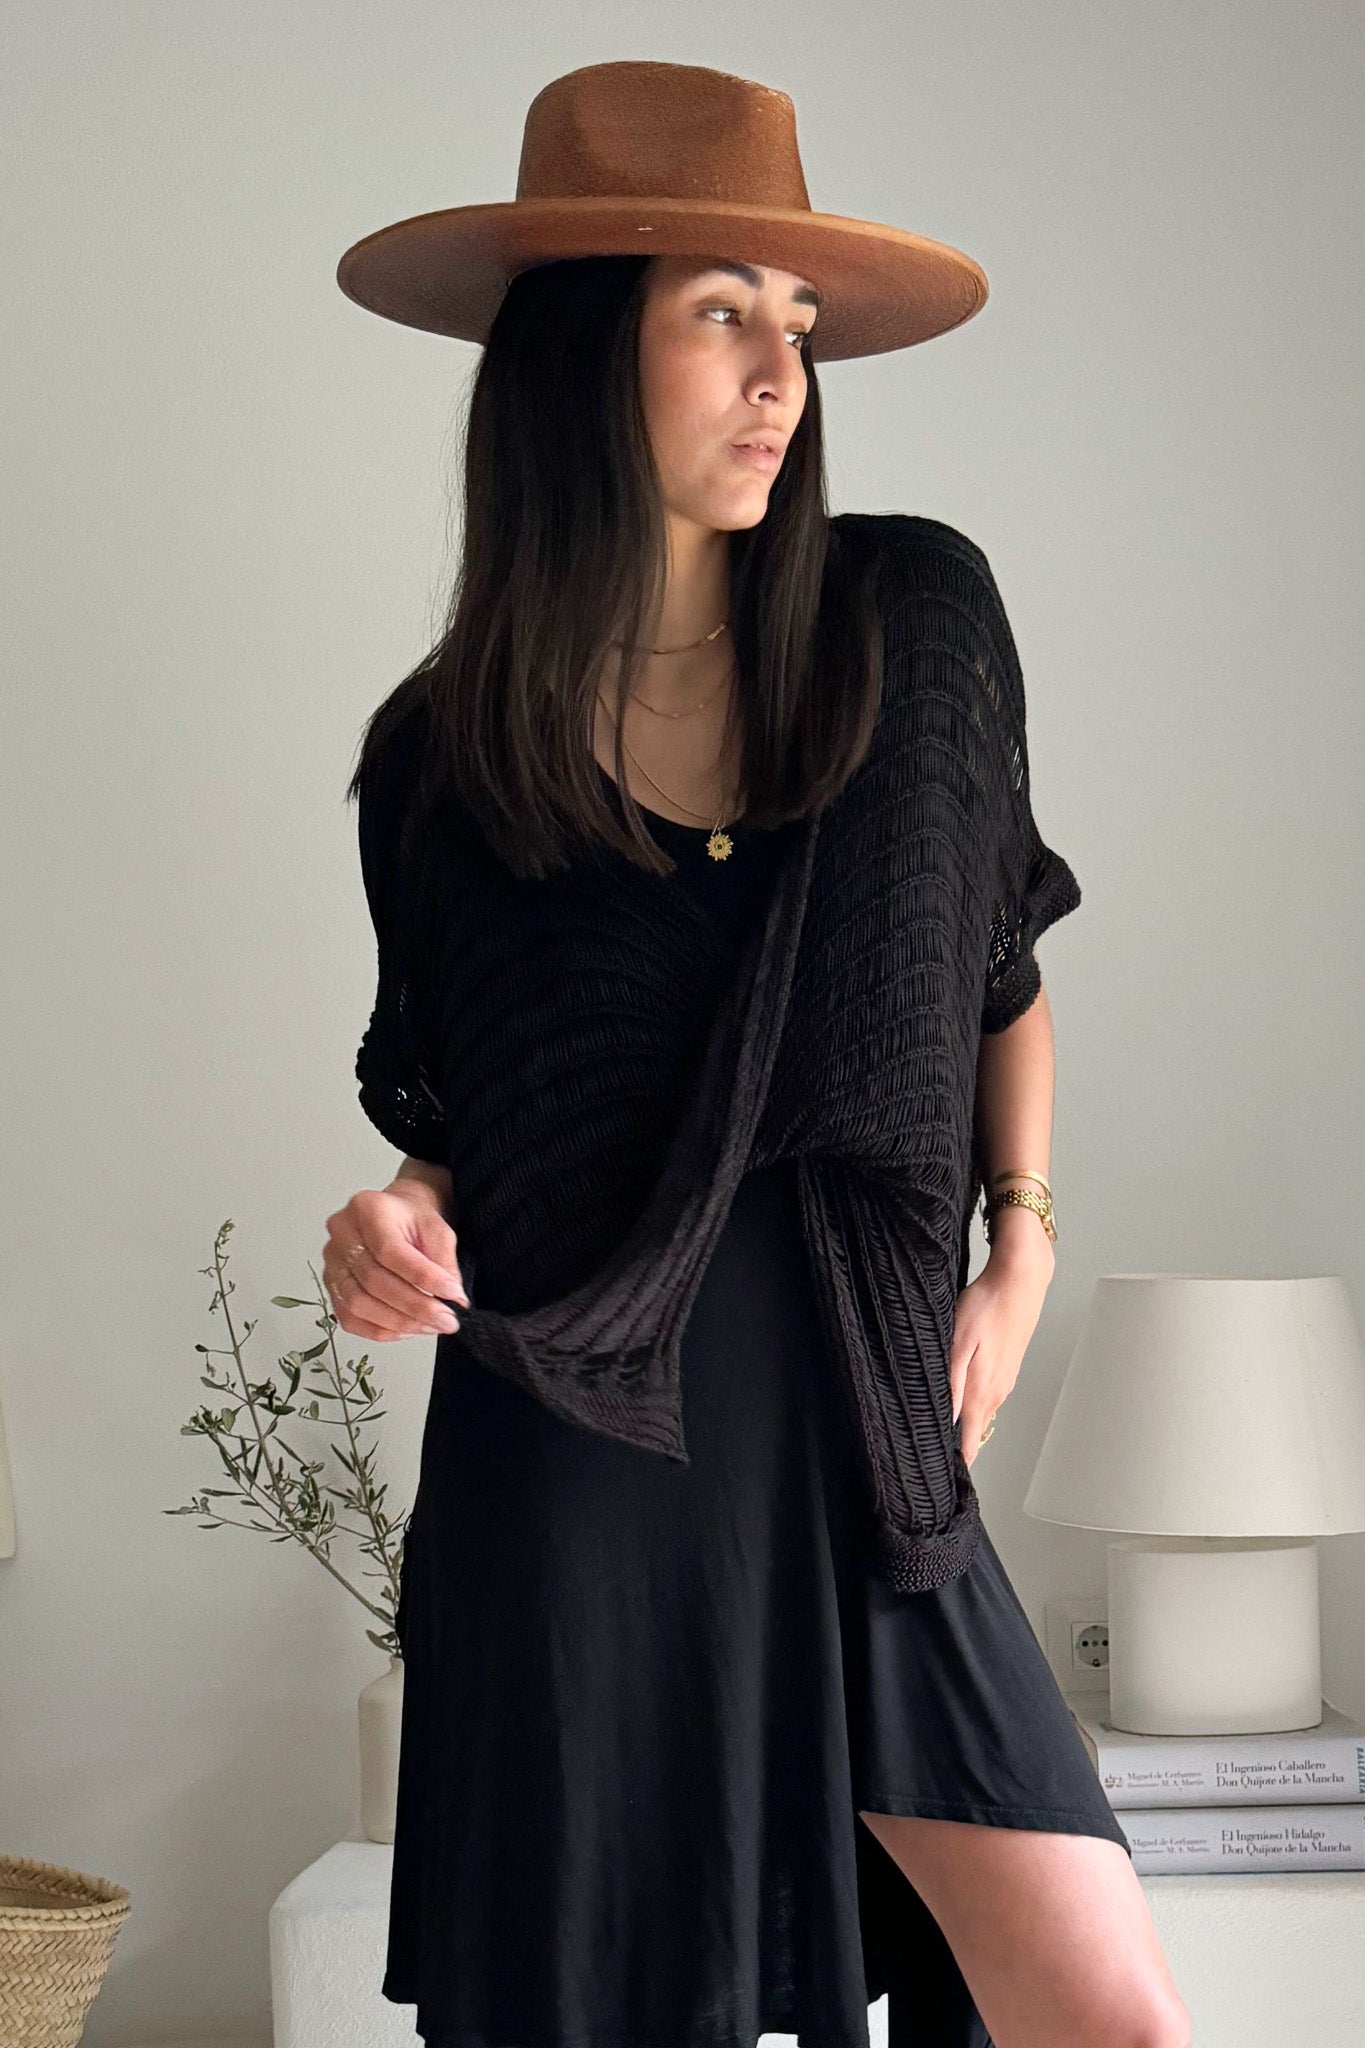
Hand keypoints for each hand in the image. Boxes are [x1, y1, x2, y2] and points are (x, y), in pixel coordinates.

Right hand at [322, 1180, 469, 1342]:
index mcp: (367, 1208)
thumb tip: (452, 1297)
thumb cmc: (411, 1220)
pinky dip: (379, 1330)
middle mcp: (342, 1233)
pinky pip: (349, 1318)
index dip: (423, 1277)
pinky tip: (406, 1329)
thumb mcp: (437, 1229)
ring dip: (398, 1322)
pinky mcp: (331, 1285)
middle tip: (445, 1319)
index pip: (390, 1250)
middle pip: (373, 1280)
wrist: (394, 1217)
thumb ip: (444, 1261)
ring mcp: (331, 1261)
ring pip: (358, 1303)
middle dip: (415, 1306)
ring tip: (430, 1326)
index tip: (452, 1294)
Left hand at [949, 1228, 1053, 1466]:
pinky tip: (961, 1402)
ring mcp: (1005, 1380)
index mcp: (982, 1390)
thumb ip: (952, 1385)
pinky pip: (988, 1396)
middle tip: (936, 1466)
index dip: (959, 1464)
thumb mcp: (958, 1342)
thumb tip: (947, 1421)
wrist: (1020, 1280)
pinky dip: (974, 1406)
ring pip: (981, 1413)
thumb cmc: (986, 1305)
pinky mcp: (1007, 1366)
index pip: (969, 1441)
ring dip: (966, 1428)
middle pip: (975, 1431)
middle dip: (958, 1449)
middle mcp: (997, 1392)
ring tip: (945, 1440)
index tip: (945, 1485)